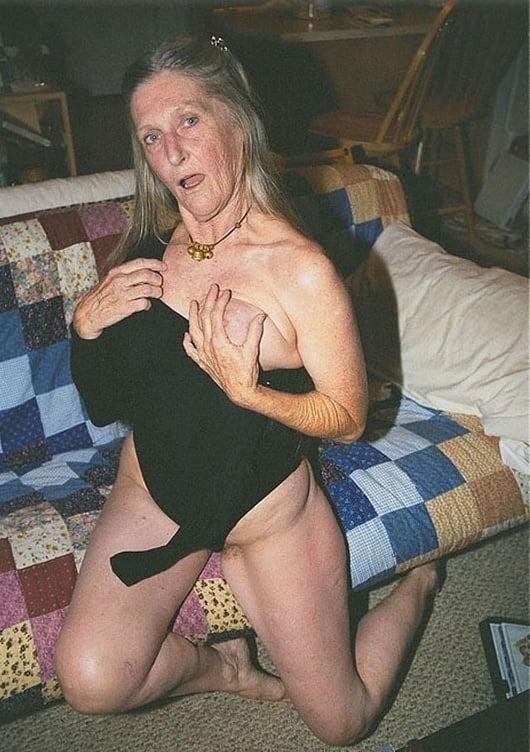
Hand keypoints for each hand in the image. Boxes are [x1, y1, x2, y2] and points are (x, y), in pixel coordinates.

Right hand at [73, 257, 166, 338]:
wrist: (89, 312)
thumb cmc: (103, 295)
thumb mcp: (110, 279)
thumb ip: (126, 274)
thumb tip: (146, 270)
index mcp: (117, 271)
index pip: (140, 263)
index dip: (155, 263)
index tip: (164, 266)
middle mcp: (120, 281)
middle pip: (147, 275)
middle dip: (158, 279)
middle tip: (160, 283)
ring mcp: (123, 294)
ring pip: (148, 289)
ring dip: (156, 292)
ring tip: (157, 294)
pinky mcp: (125, 307)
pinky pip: (144, 303)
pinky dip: (148, 304)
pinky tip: (145, 305)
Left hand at [182, 284, 266, 406]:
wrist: (239, 391)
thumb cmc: (246, 372)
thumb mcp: (252, 350)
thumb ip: (255, 331)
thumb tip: (261, 316)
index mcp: (219, 341)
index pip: (216, 315)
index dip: (220, 301)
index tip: (225, 292)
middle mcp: (207, 346)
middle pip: (204, 318)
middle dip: (208, 301)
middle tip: (212, 289)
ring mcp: (203, 354)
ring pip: (193, 331)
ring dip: (193, 316)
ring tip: (193, 304)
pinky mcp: (202, 362)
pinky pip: (190, 350)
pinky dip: (187, 341)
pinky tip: (186, 335)